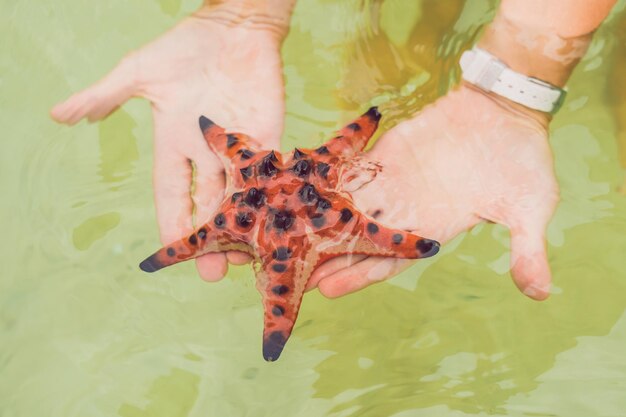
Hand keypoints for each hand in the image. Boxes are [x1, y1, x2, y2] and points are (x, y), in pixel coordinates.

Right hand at [50, 6, 286, 280]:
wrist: (231, 26)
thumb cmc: (184, 47)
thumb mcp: (138, 72)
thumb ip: (105, 96)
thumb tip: (60, 115)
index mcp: (176, 142)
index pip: (171, 192)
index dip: (170, 221)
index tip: (169, 252)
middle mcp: (208, 151)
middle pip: (207, 203)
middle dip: (209, 237)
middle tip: (213, 274)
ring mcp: (239, 144)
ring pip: (239, 195)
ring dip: (241, 227)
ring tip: (244, 259)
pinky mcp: (268, 134)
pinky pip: (268, 170)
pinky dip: (269, 196)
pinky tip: (272, 222)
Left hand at [308, 85, 558, 299]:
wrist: (507, 108)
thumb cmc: (523, 158)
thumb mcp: (531, 206)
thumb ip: (527, 248)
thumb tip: (538, 293)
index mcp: (433, 228)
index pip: (389, 260)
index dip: (359, 275)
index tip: (328, 290)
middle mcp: (407, 209)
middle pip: (357, 238)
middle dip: (324, 254)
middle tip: (287, 269)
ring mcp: (394, 181)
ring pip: (347, 206)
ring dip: (316, 219)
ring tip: (280, 232)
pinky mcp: (386, 153)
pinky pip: (351, 168)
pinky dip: (326, 177)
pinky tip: (296, 186)